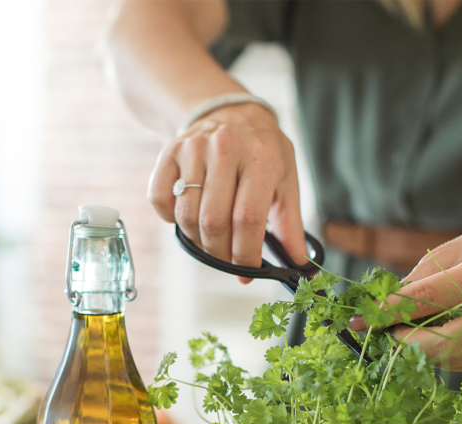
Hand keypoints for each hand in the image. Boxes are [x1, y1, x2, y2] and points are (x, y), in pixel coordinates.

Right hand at [147, 102, 307, 278]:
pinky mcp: (170, 152)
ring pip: (186, 216)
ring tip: (211, 241)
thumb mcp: (286, 183)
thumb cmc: (263, 154)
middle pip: (213, 222)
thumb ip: (291, 227)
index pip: (247, 219)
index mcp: (261, 157)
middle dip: (220, 254)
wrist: (231, 113)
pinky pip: (160, 200)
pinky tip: (188, 217)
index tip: (246, 272)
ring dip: (197, 241)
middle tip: (228, 261)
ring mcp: (194, 148)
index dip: (245, 254)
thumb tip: (301, 269)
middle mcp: (226, 148)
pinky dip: (170, 219)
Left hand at [350, 224, 461, 370]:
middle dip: (403, 341)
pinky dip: (438, 353)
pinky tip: (439, 334)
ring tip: (410, 328)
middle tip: (385, 331)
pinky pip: (459, 364)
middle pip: (441, 342)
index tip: (360, 320)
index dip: (390, 312)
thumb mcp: (451, 251)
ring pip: (447, 358)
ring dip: (418, 349)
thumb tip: (375, 312)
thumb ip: (416, 281)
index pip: (430, 298)